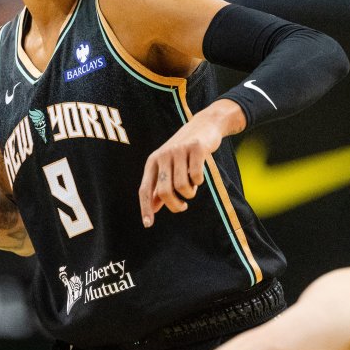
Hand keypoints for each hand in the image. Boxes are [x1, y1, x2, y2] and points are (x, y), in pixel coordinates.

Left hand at [138, 99, 243, 226]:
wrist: (205, 125)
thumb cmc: (184, 151)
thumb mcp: (168, 166)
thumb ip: (160, 185)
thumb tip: (153, 209)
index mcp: (153, 161)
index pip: (145, 189)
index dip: (145, 207)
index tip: (148, 224)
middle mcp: (163, 155)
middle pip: (164, 192)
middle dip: (175, 205)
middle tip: (183, 206)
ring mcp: (179, 151)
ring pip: (182, 186)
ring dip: (189, 193)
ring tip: (192, 186)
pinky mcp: (196, 148)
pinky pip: (196, 176)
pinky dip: (199, 181)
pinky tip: (199, 177)